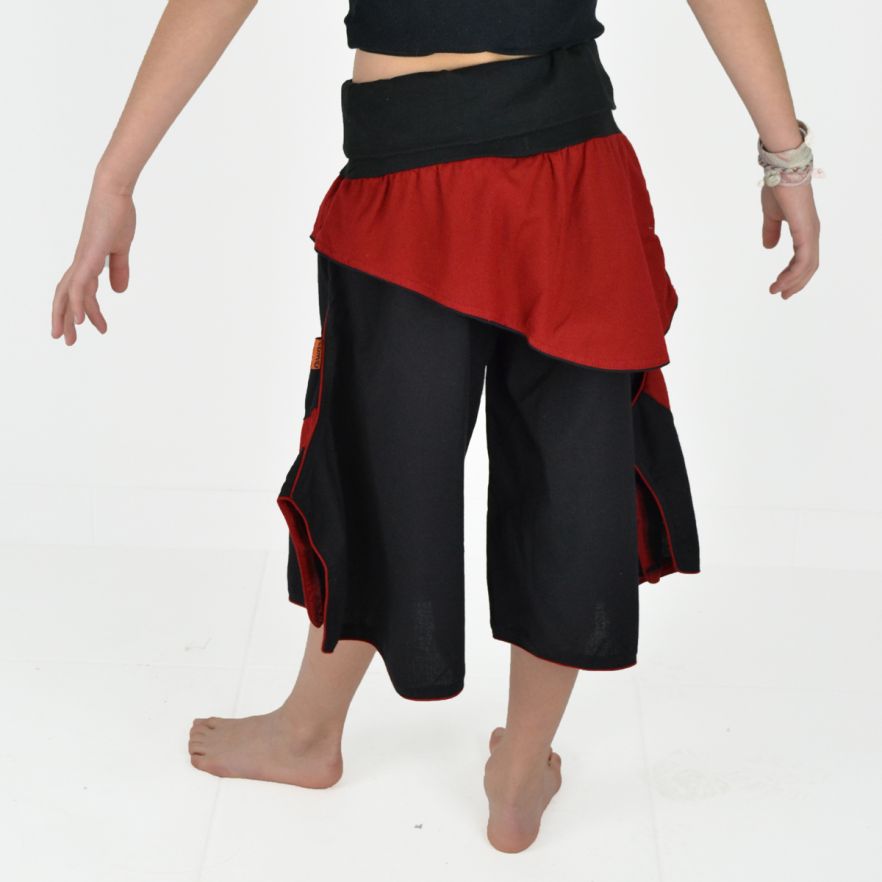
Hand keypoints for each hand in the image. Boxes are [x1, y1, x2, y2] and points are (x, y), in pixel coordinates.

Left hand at [51, 176, 136, 344]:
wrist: (113, 193)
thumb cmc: (118, 215)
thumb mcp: (121, 248)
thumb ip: (119, 269)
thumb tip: (118, 291)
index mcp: (88, 261)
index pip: (81, 291)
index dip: (86, 311)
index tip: (98, 329)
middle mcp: (81, 262)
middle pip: (65, 296)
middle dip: (64, 320)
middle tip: (65, 341)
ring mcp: (83, 260)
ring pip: (68, 295)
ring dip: (67, 318)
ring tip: (69, 338)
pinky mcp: (89, 257)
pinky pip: (79, 286)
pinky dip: (77, 304)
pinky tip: (80, 320)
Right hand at [761, 179, 819, 298]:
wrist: (782, 171)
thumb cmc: (778, 188)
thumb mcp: (771, 215)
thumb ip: (771, 231)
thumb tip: (768, 247)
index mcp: (805, 229)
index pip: (805, 258)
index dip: (794, 274)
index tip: (780, 286)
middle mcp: (812, 233)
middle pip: (809, 266)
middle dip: (796, 283)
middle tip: (781, 295)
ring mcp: (810, 233)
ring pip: (807, 266)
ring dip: (793, 282)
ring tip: (777, 291)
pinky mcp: (806, 232)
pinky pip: (803, 260)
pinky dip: (793, 274)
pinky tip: (781, 282)